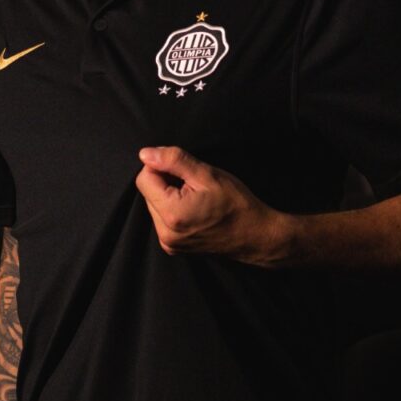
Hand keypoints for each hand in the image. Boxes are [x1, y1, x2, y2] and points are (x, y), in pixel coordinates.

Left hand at [135, 146, 290, 265]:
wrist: (256, 236)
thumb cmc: (237, 205)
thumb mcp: (208, 174)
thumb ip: (173, 161)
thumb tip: (145, 154)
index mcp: (172, 214)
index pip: (144, 179)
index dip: (162, 167)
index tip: (184, 171)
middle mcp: (165, 233)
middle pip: (148, 192)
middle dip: (166, 182)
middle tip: (194, 184)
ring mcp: (169, 243)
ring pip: (154, 204)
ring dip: (169, 195)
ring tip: (196, 197)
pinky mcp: (173, 246)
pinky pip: (162, 218)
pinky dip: (173, 208)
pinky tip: (195, 209)